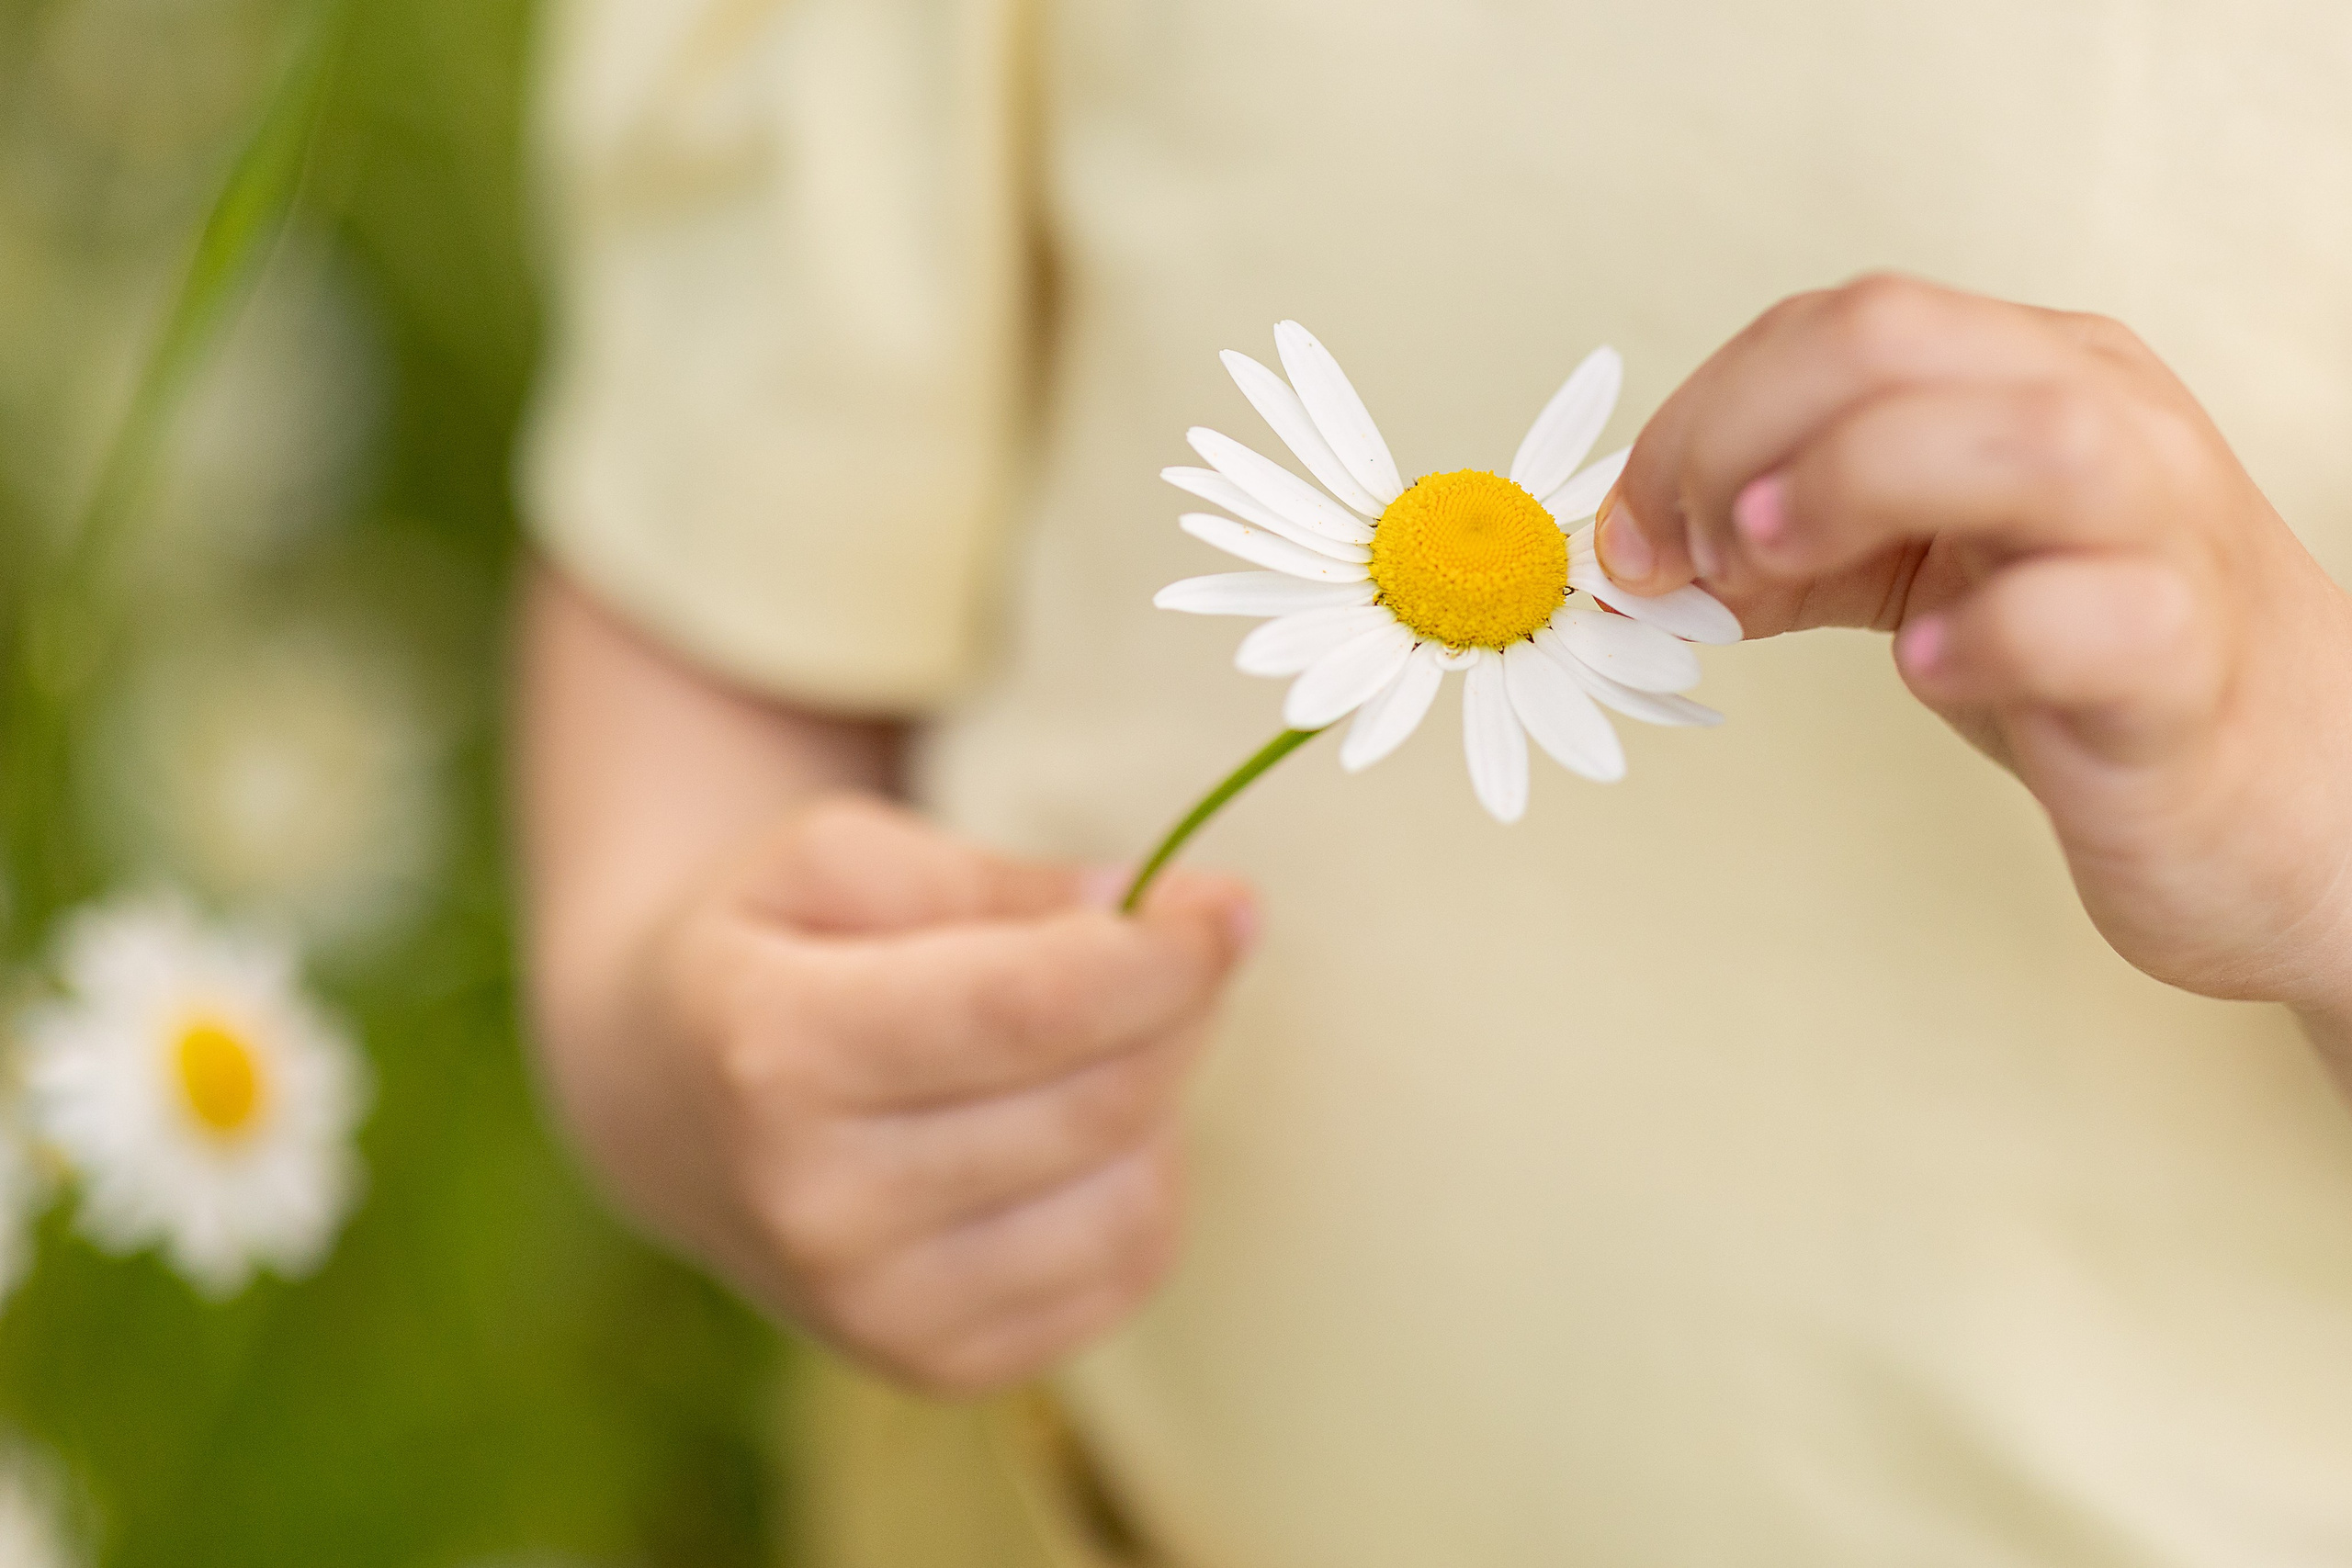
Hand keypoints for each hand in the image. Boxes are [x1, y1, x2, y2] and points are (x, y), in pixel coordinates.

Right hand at [549, 794, 1255, 1395]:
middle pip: (1101, 1101)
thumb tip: (1156, 914)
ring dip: (1160, 1097)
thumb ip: (995, 880)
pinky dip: (1140, 1183)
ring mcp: (872, 1311)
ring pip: (1134, 1197)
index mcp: (774, 1050)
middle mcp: (815, 1206)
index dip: (1162, 955)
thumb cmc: (770, 946)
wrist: (663, 1102)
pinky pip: (1128, 1271)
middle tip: (1169, 942)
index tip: (1230, 902)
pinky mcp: (934, 1368)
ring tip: (1097, 1037)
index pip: (1031, 1009)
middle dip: (1174, 1005)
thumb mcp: (838, 855)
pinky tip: (1075, 1128)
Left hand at [1598, 273, 2351, 1044]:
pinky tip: (1921, 669)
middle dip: (1735, 435)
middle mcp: (2103, 418)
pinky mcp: (2184, 664)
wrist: (2287, 795)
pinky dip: (1980, 636)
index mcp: (2029, 372)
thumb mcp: (1923, 566)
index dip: (1699, 416)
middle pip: (1893, 338)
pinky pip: (2089, 617)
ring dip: (1849, 486)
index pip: (1835, 325)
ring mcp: (2160, 532)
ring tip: (1763, 569)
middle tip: (1679, 556)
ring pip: (2023, 436)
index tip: (1632, 528)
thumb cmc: (2090, 669)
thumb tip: (1637, 552)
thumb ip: (1793, 542)